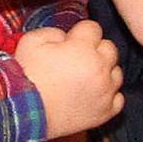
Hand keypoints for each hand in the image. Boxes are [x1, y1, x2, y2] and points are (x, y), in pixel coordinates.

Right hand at [16, 18, 123, 137]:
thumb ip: (54, 31)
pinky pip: (118, 98)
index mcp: (83, 49)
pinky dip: (108, 96)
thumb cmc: (26, 76)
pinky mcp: (105, 113)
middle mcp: (100, 69)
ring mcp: (105, 92)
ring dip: (104, 72)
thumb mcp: (31, 41)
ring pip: (116, 73)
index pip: (93, 28)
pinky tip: (93, 94)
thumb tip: (67, 37)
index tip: (70, 42)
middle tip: (77, 59)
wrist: (24, 113)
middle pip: (110, 49)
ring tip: (85, 78)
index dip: (80, 33)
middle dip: (95, 50)